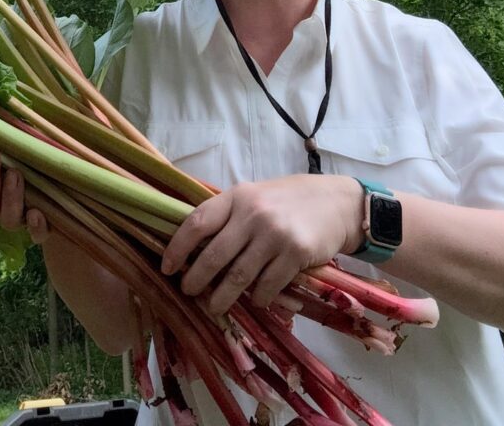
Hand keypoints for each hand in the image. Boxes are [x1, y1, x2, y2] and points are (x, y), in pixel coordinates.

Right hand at [0, 147, 48, 242]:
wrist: (53, 185)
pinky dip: (36, 227)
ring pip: (8, 219)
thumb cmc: (21, 159)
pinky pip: (38, 234)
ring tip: (14, 172)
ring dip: (9, 196)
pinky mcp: (42, 228)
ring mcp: (19, 220)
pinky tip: (35, 213)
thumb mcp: (6, 150)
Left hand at [160, 175, 362, 315]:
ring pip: (238, 277)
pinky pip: (267, 286)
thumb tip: (195, 246)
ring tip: (214, 306)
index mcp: (237, 196)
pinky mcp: (295, 254)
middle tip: (189, 292)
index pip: (197, 222)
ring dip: (222, 298)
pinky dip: (257, 299)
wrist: (337, 203)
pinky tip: (255, 300)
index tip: (166, 267)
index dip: (177, 247)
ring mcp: (274, 234)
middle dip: (196, 280)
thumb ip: (229, 215)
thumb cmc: (288, 201)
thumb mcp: (255, 196)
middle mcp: (253, 213)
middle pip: (214, 256)